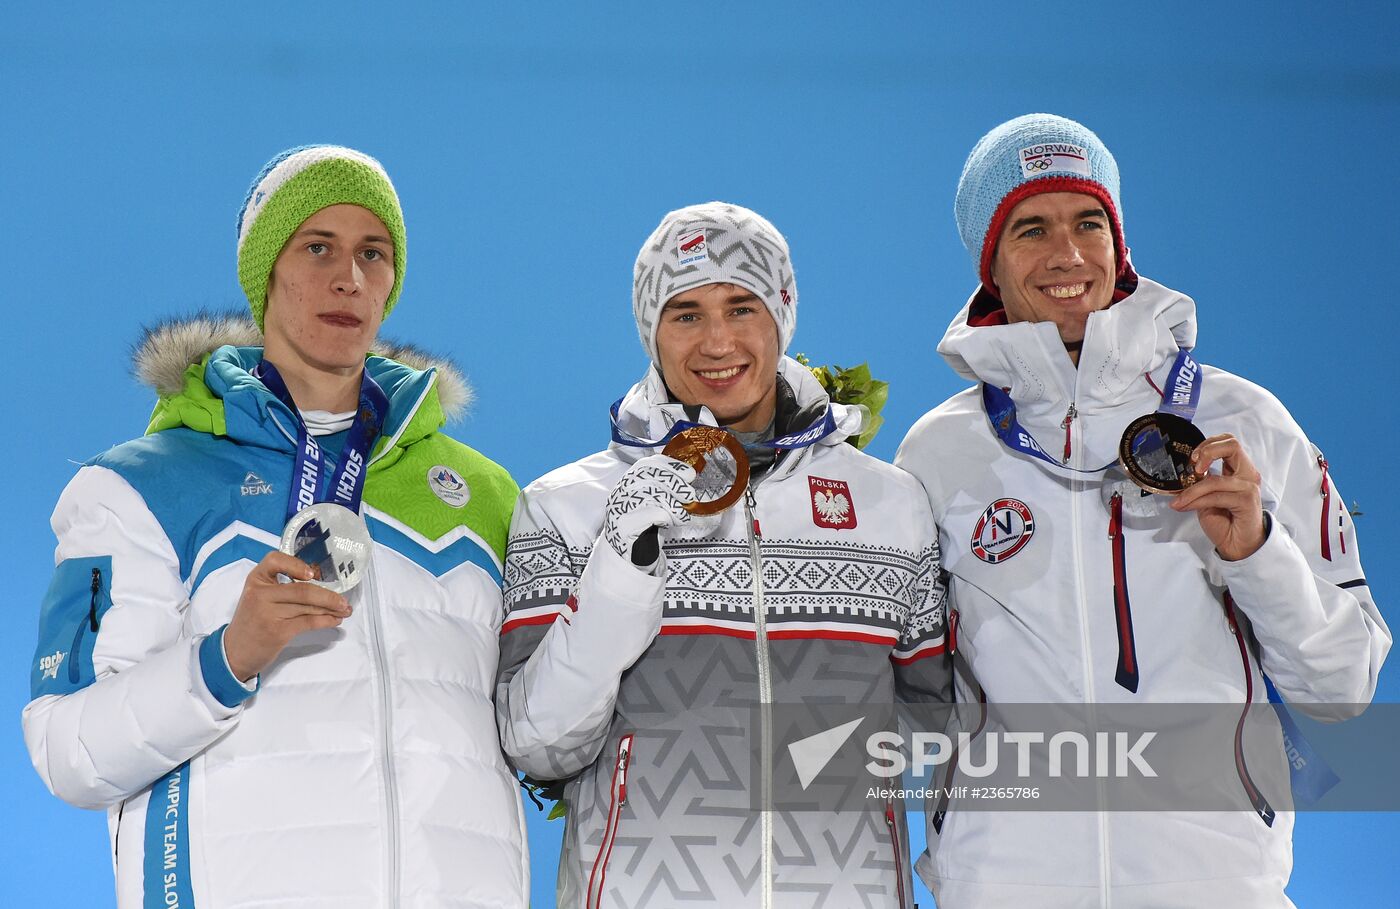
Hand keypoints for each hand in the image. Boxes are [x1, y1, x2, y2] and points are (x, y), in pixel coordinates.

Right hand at [223, 551, 352, 680]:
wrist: (234, 652)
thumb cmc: (252, 621)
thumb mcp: (258, 597)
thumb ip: (281, 586)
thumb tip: (319, 581)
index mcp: (256, 579)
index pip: (275, 560)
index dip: (296, 564)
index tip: (312, 573)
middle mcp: (260, 594)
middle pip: (302, 590)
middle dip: (329, 596)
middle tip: (344, 601)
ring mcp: (268, 613)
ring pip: (308, 606)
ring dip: (331, 609)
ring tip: (344, 610)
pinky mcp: (277, 631)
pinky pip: (309, 622)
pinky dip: (326, 621)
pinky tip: (334, 620)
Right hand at [602, 455, 696, 562]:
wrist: (627, 557)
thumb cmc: (644, 528)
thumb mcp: (652, 503)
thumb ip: (663, 487)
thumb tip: (689, 474)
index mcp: (627, 483)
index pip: (646, 464)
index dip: (670, 466)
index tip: (689, 473)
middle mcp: (621, 492)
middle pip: (650, 476)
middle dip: (676, 484)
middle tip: (689, 495)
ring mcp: (621, 508)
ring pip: (654, 494)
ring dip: (674, 506)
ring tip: (680, 516)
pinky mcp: (626, 525)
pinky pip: (655, 514)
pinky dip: (668, 518)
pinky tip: (668, 525)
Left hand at [1169, 433, 1266, 560]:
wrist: (1237, 544)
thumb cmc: (1224, 520)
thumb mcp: (1207, 496)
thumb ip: (1201, 481)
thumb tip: (1184, 473)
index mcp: (1239, 469)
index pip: (1228, 441)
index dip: (1208, 444)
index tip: (1193, 459)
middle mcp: (1247, 474)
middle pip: (1232, 445)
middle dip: (1207, 450)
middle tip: (1194, 466)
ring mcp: (1249, 486)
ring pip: (1214, 479)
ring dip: (1191, 491)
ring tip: (1179, 501)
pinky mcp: (1247, 500)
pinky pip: (1215, 496)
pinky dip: (1195, 501)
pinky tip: (1184, 507)